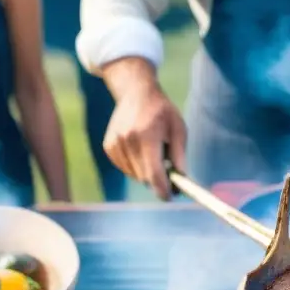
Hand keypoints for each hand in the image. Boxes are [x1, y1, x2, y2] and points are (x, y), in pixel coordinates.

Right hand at [103, 81, 186, 199]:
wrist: (136, 93)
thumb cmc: (162, 112)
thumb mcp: (178, 130)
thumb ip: (179, 157)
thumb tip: (180, 181)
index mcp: (147, 136)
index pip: (153, 173)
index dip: (163, 189)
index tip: (170, 196)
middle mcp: (127, 140)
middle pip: (144, 177)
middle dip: (158, 180)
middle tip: (169, 173)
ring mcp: (115, 144)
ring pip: (135, 175)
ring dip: (147, 172)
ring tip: (154, 152)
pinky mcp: (109, 147)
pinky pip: (126, 168)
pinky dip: (136, 166)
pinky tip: (141, 150)